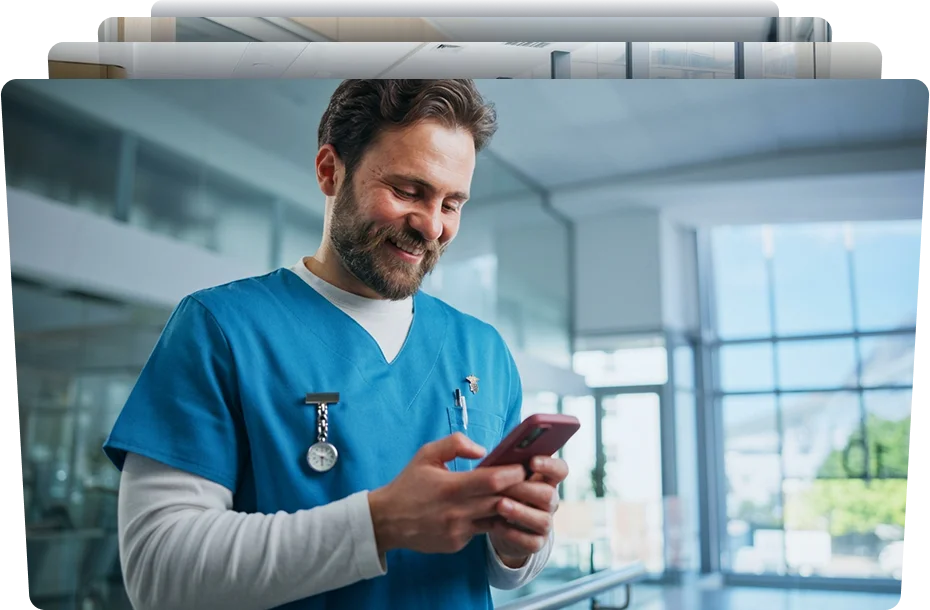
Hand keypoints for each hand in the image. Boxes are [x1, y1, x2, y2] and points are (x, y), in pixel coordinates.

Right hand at [368, 433, 525, 554]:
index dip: (512, 473)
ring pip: (496, 519)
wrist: (387, 520)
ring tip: (514, 494)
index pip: (492, 481)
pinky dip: (488, 519)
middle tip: (527, 480)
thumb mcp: (426, 454)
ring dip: (508, 507)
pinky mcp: (457, 543)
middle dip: (517, 490)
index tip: (522, 466)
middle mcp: (456, 512)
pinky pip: (482, 530)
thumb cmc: (409, 484)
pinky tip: (489, 509)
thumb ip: (455, 444)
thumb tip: (482, 451)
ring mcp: (458, 531)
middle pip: (500, 501)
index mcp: (450, 487)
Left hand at [488, 456, 568, 566]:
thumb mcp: (504, 478)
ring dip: (520, 512)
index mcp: (545, 480)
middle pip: (550, 495)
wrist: (499, 525)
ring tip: (500, 505)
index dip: (550, 465)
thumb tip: (494, 456)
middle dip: (526, 490)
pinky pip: (531, 541)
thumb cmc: (502, 492)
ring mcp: (545, 523)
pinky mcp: (537, 543)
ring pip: (543, 520)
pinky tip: (497, 525)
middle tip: (506, 486)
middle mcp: (550, 502)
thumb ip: (506, 466)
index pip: (560, 470)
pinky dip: (513, 534)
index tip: (532, 461)